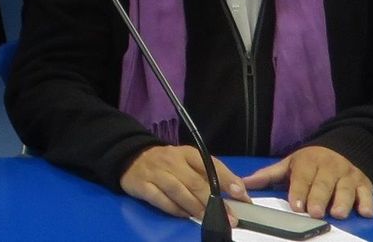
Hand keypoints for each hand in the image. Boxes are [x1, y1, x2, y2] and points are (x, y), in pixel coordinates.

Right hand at [120, 144, 247, 218]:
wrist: (132, 158)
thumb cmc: (168, 163)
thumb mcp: (190, 162)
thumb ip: (213, 175)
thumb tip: (239, 193)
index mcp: (186, 153)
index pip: (210, 165)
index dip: (227, 180)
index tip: (241, 195)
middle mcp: (171, 161)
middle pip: (195, 182)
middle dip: (214, 202)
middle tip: (229, 218)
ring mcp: (155, 173)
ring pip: (178, 192)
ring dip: (195, 208)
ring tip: (208, 219)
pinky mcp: (142, 185)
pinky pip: (161, 200)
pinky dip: (174, 209)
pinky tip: (184, 215)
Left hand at [242, 145, 372, 219]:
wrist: (343, 148)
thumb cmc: (311, 162)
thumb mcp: (290, 164)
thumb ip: (268, 175)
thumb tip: (244, 183)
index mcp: (308, 162)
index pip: (302, 178)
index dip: (299, 191)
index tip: (296, 205)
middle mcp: (329, 167)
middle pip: (323, 184)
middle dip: (318, 198)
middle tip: (314, 212)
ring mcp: (347, 175)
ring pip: (345, 189)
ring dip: (342, 201)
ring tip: (337, 213)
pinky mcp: (364, 183)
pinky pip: (366, 193)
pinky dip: (366, 202)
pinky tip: (363, 211)